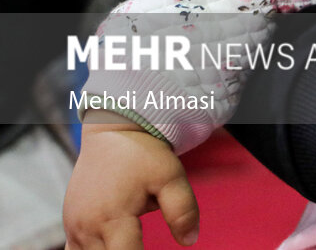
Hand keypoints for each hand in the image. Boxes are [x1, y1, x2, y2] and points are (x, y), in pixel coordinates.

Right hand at [63, 111, 197, 248]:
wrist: (112, 133)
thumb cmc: (144, 155)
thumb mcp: (171, 177)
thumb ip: (183, 210)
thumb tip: (190, 241)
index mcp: (112, 218)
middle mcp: (88, 227)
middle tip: (143, 243)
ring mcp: (74, 228)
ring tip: (132, 242)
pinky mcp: (70, 225)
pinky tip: (110, 246)